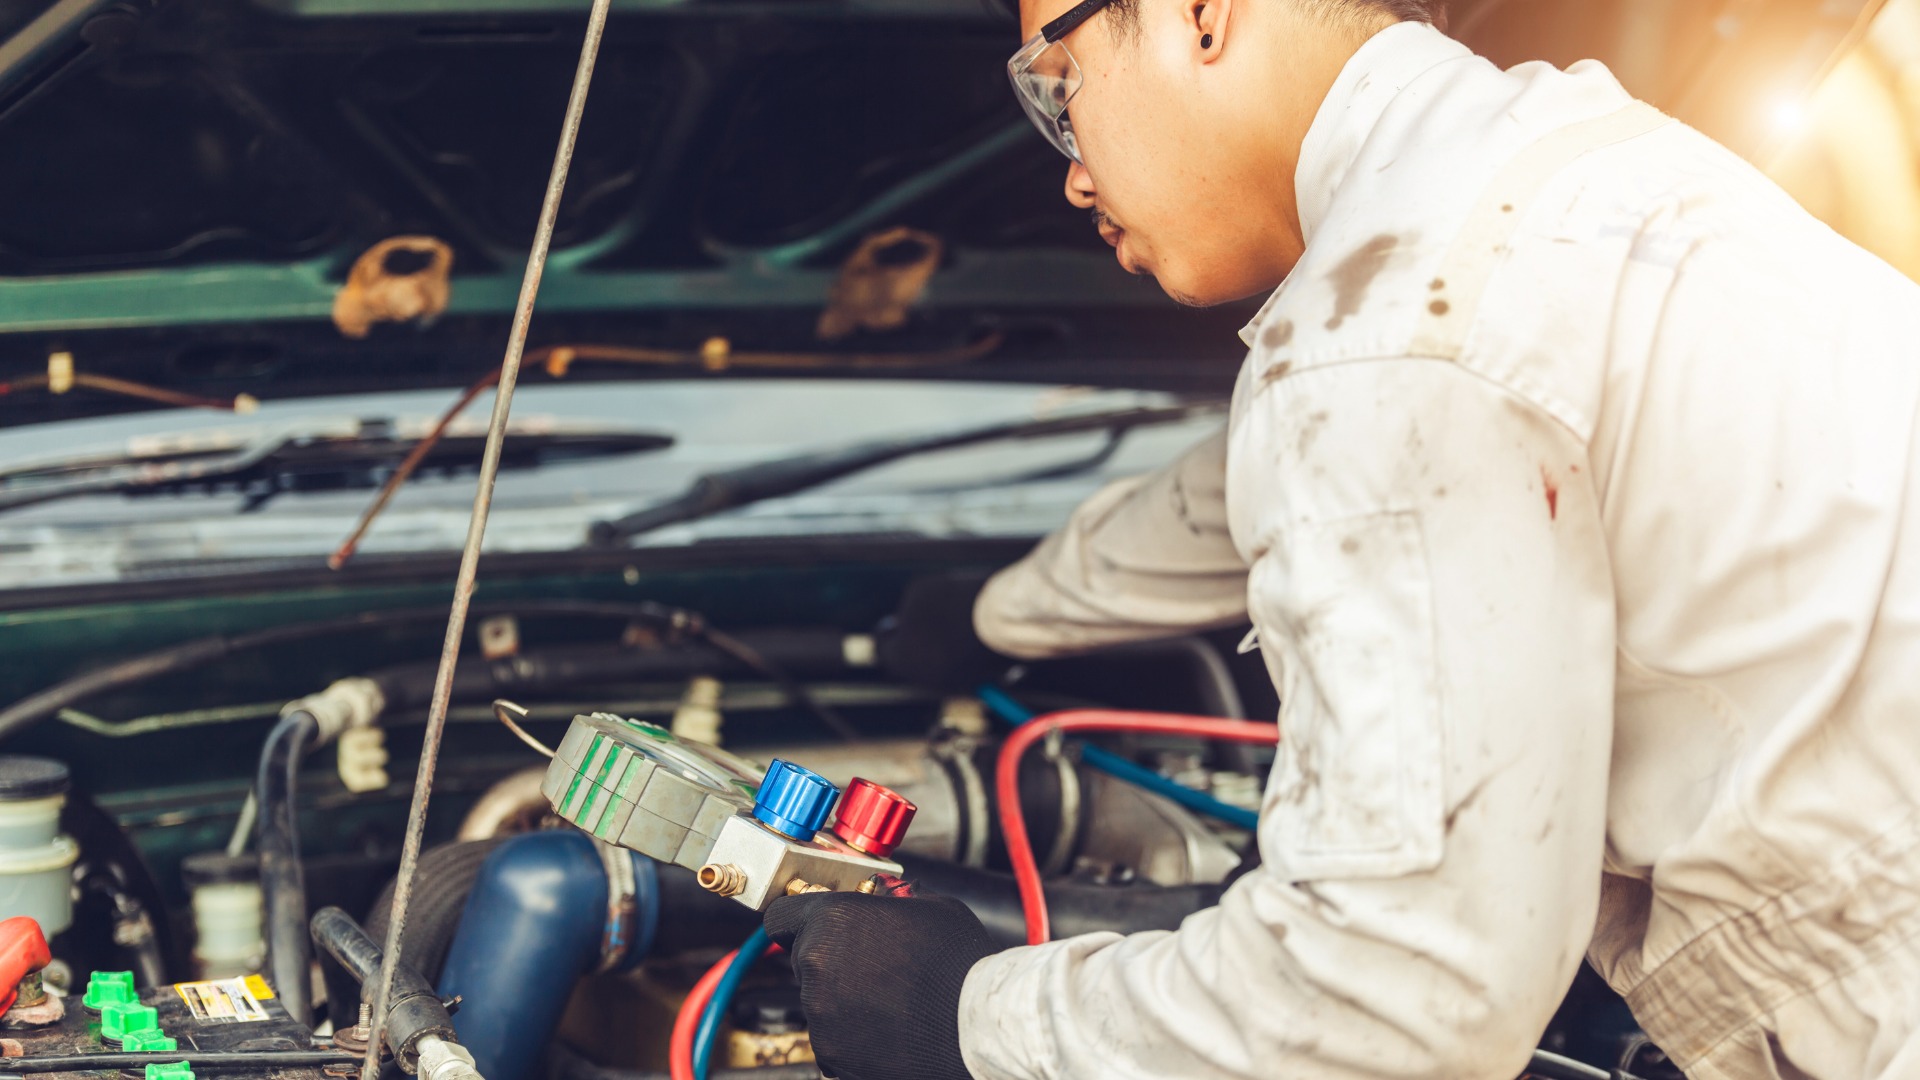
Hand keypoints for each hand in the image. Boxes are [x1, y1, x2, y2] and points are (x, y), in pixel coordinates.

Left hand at [764, 891, 994, 1079]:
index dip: (797, 920)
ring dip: (843, 998)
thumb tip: (888, 899)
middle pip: (804, 959)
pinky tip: (889, 1026)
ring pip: (819, 1000)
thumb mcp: (932, 908)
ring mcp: (821, 1013)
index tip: (811, 926)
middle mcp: (816, 965)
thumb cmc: (959, 965)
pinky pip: (832, 1037)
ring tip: (890, 1000)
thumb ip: (894, 901)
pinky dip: (853, 1033)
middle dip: (832, 960)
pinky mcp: (831, 1052)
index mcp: (833, 919)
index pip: (781, 915)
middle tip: (874, 966)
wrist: (975, 1028)